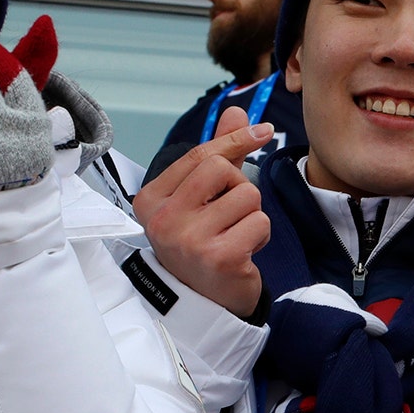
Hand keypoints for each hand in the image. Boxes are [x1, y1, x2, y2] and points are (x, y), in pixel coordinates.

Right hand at [135, 106, 272, 318]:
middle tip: (229, 214)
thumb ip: (219, 153)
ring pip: (247, 195)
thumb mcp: (202, 195)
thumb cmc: (202, 241)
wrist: (207, 301)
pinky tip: (243, 251)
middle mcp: (163, 220)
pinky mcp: (219, 258)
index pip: (200, 155)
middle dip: (239, 187)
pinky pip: (260, 222)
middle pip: (223, 169)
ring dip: (252, 214)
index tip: (263, 131)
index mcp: (151, 200)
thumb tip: (237, 111)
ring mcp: (189, 241)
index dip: (234, 141)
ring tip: (234, 235)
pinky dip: (261, 235)